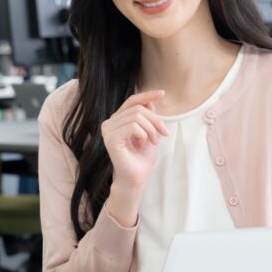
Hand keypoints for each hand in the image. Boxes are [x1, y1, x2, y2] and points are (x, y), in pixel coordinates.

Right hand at [100, 90, 168, 225]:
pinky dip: (143, 133)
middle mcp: (109, 123)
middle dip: (155, 119)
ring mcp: (108, 131)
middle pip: (137, 108)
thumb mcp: (149, 132)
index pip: (131, 101)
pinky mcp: (111, 139)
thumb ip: (147, 116)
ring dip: (151, 128)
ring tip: (153, 141)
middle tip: (164, 133)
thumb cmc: (142, 158)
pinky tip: (144, 143)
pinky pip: (132, 126)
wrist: (137, 179)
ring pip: (136, 116)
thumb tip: (150, 101)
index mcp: (117, 120)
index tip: (162, 93)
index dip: (147, 95)